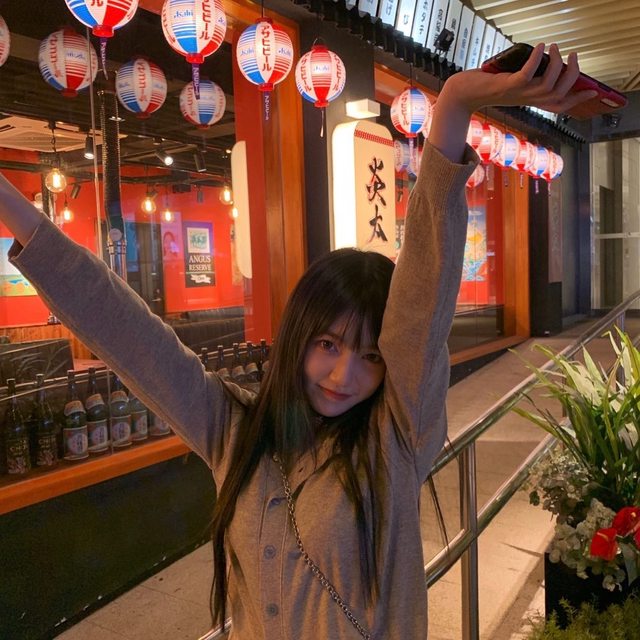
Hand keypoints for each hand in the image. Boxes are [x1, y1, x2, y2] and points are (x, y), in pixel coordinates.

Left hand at [443, 43, 596, 114]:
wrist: (464, 93)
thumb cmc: (487, 85)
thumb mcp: (512, 82)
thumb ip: (528, 78)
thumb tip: (544, 63)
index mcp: (531, 100)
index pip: (559, 105)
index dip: (577, 100)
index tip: (592, 90)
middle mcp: (527, 100)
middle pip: (560, 94)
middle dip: (572, 75)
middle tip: (573, 54)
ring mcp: (518, 94)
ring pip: (548, 86)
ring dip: (557, 64)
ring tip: (554, 47)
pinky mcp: (507, 86)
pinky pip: (527, 74)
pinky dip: (536, 59)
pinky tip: (539, 47)